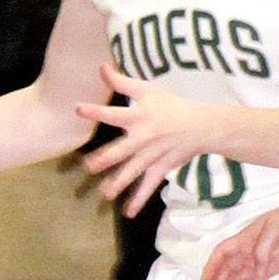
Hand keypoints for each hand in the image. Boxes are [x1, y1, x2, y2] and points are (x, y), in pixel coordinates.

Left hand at [76, 62, 210, 215]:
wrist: (201, 126)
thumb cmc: (170, 105)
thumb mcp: (148, 89)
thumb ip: (122, 81)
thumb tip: (101, 67)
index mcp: (139, 117)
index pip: (114, 113)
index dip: (96, 111)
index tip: (77, 109)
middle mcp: (144, 138)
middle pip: (123, 150)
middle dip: (106, 159)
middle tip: (89, 166)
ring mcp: (153, 156)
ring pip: (134, 172)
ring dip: (119, 184)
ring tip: (105, 195)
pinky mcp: (161, 169)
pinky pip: (148, 186)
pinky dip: (139, 200)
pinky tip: (128, 213)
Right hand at [200, 198, 278, 279]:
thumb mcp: (276, 229)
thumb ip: (264, 247)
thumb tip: (256, 265)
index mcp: (246, 238)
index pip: (223, 252)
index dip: (212, 266)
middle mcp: (249, 251)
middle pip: (229, 269)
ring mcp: (260, 261)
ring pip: (240, 278)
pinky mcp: (270, 269)